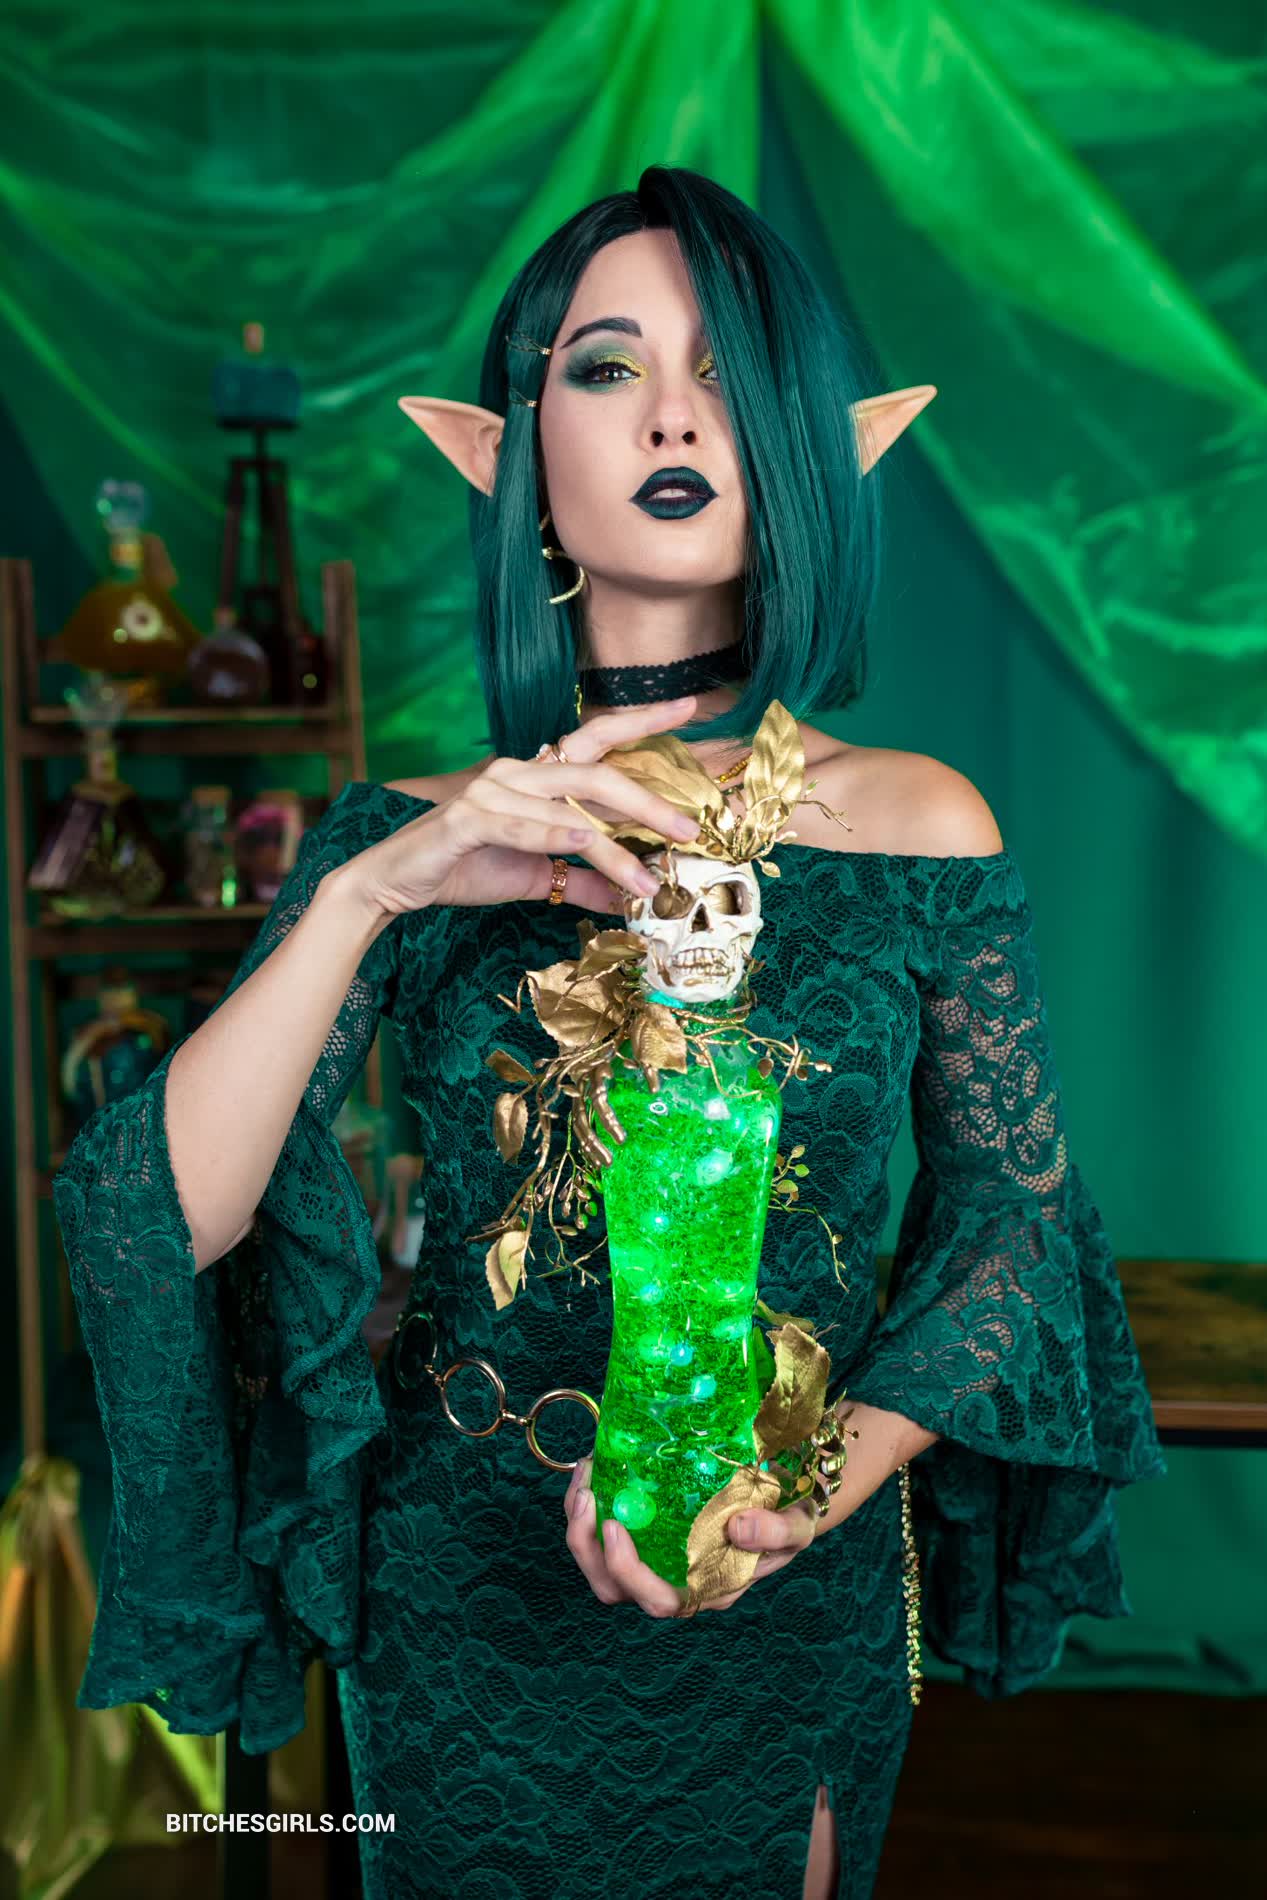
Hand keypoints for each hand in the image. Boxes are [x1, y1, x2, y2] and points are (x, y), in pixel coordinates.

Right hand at [344, 697, 702, 917]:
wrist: (395, 881)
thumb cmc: (465, 867)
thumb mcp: (538, 877)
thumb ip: (584, 881)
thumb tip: (628, 896)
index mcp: (536, 776)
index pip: (597, 740)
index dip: (643, 720)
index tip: (690, 706)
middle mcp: (517, 772)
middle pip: (595, 775)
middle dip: (648, 801)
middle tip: (689, 828)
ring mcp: (490, 792)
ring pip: (567, 811)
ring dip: (613, 847)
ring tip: (649, 877)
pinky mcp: (466, 820)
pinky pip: (519, 825)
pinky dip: (554, 834)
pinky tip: (587, 843)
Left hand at [563, 1455, 819, 1616]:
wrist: (786, 1498)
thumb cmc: (789, 1519)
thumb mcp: (797, 1526)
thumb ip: (777, 1532)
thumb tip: (740, 1527)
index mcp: (707, 1587)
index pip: (658, 1600)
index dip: (628, 1572)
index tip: (615, 1525)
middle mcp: (675, 1580)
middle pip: (614, 1588)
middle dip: (586, 1548)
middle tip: (585, 1496)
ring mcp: (656, 1558)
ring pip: (599, 1564)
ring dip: (580, 1526)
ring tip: (584, 1478)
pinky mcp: (647, 1532)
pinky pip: (603, 1531)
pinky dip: (590, 1504)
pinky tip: (596, 1468)